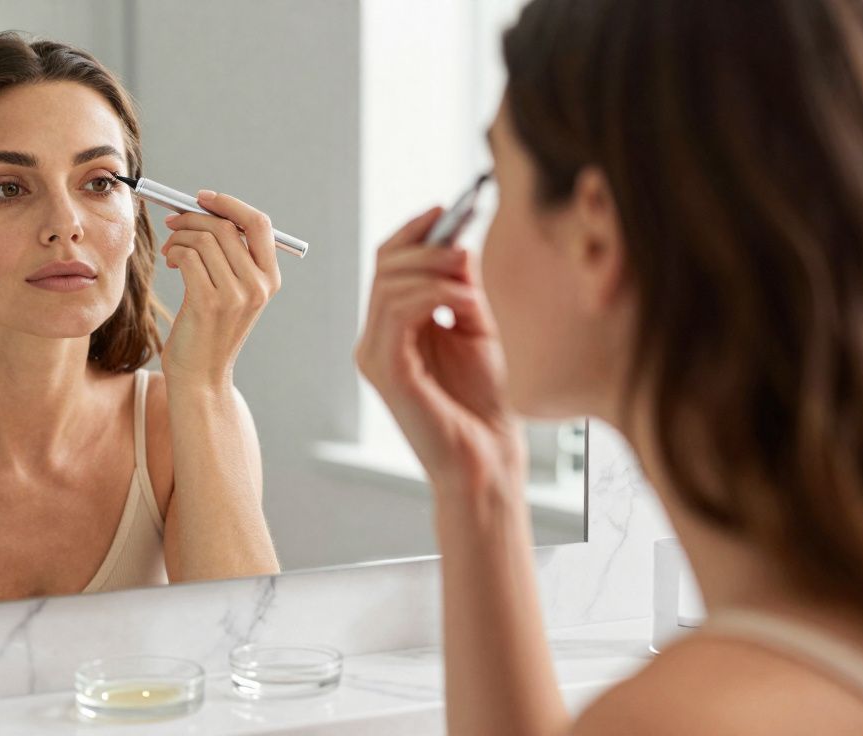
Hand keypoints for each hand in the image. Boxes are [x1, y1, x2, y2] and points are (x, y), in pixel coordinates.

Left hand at [160, 190, 281, 388]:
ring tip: (170, 251)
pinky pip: (189, 257)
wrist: (200, 376)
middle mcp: (259, 286)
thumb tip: (205, 211)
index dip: (229, 205)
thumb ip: (230, 257)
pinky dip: (175, 252)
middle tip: (173, 222)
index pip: (258, 224)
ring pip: (204, 240)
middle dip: (193, 218)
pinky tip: (171, 263)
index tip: (202, 198)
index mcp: (270, 279)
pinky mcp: (209, 303)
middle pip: (226, 227)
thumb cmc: (209, 331)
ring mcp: (236, 295)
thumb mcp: (232, 292)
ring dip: (180, 237)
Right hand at [354, 207, 524, 500]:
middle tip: (465, 245)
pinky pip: (399, 312)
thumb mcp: (478, 327)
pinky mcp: (385, 372)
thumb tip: (458, 241)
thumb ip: (462, 286)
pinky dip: (434, 295)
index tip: (449, 208)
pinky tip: (464, 302)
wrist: (487, 456)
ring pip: (389, 284)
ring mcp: (374, 355)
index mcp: (393, 327)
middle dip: (427, 246)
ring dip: (435, 272)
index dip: (414, 230)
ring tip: (471, 283)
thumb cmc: (485, 402)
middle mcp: (375, 339)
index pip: (387, 262)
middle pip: (384, 265)